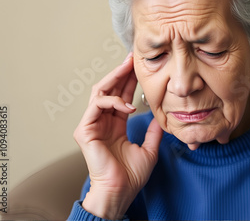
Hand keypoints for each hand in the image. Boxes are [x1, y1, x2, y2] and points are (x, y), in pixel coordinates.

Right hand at [73, 52, 162, 218]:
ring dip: (115, 78)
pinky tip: (128, 106)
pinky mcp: (85, 130)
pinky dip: (113, 101)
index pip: (122, 96)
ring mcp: (92, 125)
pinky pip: (97, 106)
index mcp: (115, 125)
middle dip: (121, 72)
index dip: (130, 80)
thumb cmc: (131, 176)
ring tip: (128, 67)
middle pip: (110, 89)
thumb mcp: (149, 148)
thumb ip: (154, 131)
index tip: (139, 66)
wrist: (120, 191)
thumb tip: (163, 117)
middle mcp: (102, 122)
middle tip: (132, 57)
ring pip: (100, 92)